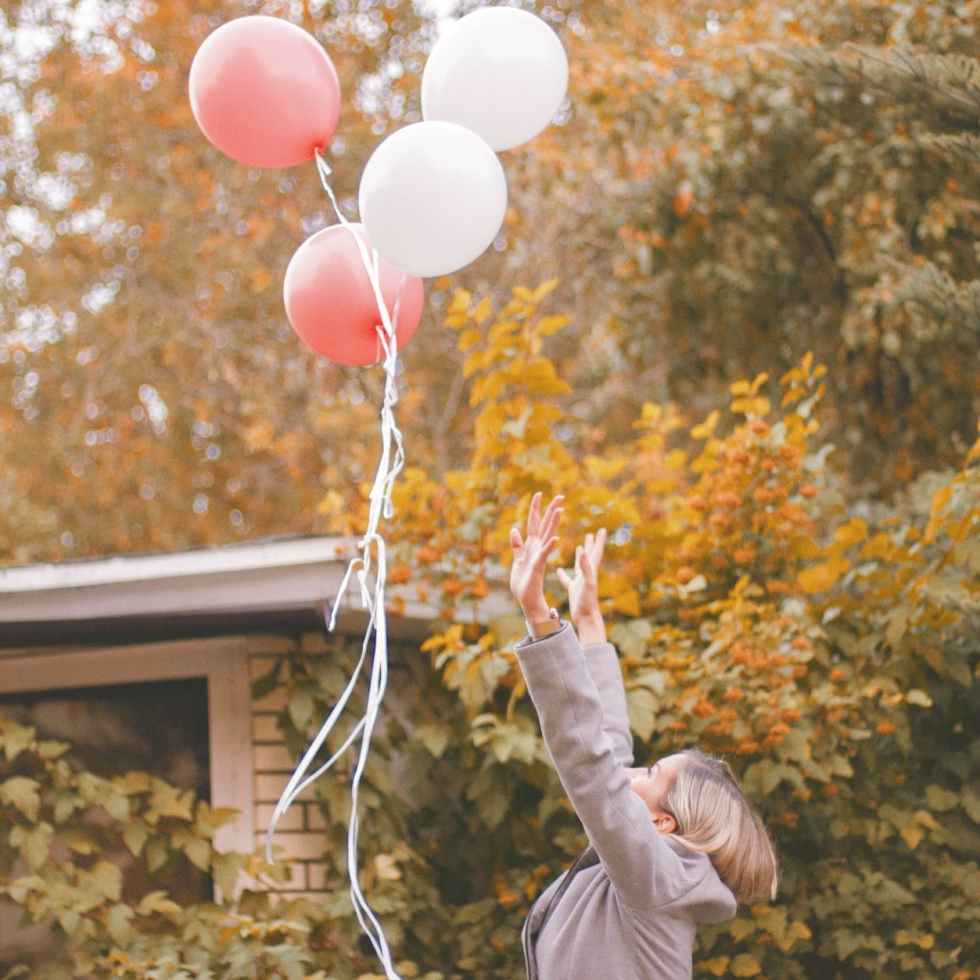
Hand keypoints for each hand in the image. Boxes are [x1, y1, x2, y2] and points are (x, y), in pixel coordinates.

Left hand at [509, 492, 563, 619]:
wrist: (527, 600)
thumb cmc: (523, 582)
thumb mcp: (517, 560)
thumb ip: (516, 545)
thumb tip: (514, 529)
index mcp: (532, 545)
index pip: (534, 522)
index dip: (536, 508)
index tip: (539, 493)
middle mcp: (538, 548)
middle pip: (544, 525)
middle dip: (550, 510)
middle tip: (560, 496)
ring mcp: (539, 556)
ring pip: (547, 536)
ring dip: (553, 523)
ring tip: (560, 509)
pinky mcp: (538, 566)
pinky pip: (544, 554)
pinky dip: (549, 546)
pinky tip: (555, 538)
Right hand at [557, 528, 605, 624]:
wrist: (586, 619)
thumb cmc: (587, 603)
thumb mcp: (587, 583)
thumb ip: (585, 568)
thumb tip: (583, 551)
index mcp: (591, 571)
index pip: (596, 552)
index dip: (599, 541)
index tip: (602, 529)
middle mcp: (587, 575)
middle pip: (590, 556)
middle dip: (591, 544)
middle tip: (592, 534)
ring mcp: (580, 582)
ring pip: (580, 566)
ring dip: (580, 556)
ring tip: (579, 546)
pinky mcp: (574, 590)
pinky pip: (568, 579)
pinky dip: (563, 574)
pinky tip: (559, 570)